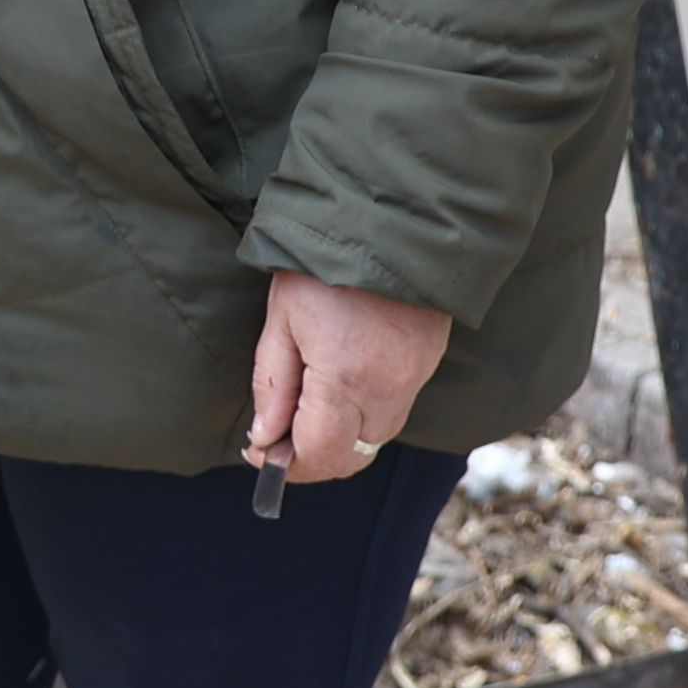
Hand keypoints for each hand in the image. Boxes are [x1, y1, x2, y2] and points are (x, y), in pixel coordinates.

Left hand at [245, 270, 448, 485]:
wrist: (392, 221)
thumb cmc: (325, 267)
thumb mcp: (282, 319)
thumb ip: (273, 386)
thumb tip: (265, 439)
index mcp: (346, 379)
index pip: (319, 454)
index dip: (287, 466)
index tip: (260, 454)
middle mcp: (388, 390)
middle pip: (351, 459)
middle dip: (312, 459)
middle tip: (277, 439)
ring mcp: (414, 380)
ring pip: (375, 440)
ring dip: (340, 441)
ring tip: (304, 412)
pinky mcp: (428, 365)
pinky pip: (394, 412)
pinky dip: (364, 418)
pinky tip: (338, 390)